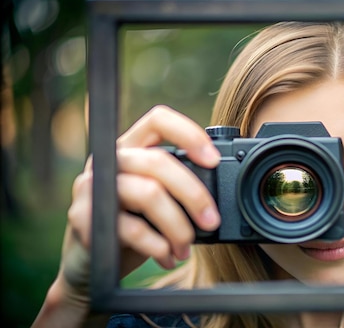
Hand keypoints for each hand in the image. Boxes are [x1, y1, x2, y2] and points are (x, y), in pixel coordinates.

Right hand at [34, 106, 221, 324]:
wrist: (90, 263)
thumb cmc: (132, 224)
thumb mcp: (158, 199)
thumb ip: (178, 185)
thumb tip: (220, 195)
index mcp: (131, 148)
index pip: (158, 120)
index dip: (189, 134)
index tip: (214, 161)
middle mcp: (109, 160)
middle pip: (159, 162)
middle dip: (194, 194)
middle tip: (212, 220)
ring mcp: (91, 187)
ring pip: (149, 194)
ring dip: (177, 226)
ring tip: (186, 246)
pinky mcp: (83, 217)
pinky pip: (131, 228)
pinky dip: (158, 245)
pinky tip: (168, 256)